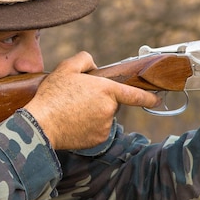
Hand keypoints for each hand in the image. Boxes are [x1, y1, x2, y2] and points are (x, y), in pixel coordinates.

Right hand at [23, 52, 160, 149]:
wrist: (41, 125)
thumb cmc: (52, 96)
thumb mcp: (65, 68)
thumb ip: (84, 59)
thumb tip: (94, 66)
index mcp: (105, 89)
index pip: (134, 94)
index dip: (148, 97)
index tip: (157, 99)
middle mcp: (109, 109)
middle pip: (111, 103)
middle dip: (99, 101)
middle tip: (77, 99)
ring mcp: (105, 126)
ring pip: (103, 117)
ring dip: (93, 114)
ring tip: (71, 111)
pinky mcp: (98, 139)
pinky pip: (97, 130)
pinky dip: (88, 127)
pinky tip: (73, 123)